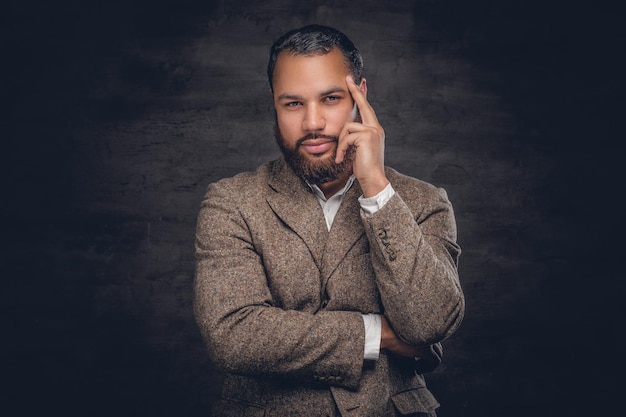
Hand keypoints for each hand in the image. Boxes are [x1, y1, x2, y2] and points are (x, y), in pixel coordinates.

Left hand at [336, 76, 387, 196]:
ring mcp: (372, 131)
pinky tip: (341, 158)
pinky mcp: (366, 136)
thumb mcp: (357, 148)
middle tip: (348, 79)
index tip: (358, 82)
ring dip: (341, 142)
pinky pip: (346, 137)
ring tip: (341, 156)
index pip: (367, 108)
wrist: (372, 179)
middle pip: (363, 105)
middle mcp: (376, 128)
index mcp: (374, 129)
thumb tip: (345, 128)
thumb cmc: (363, 167)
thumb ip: (354, 136)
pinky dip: (341, 148)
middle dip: (355, 91)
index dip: (362, 94)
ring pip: (348, 127)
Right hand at [380, 316, 442, 372]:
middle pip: (438, 347)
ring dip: (429, 364)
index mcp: (425, 327)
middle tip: (419, 363)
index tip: (418, 357)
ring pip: (438, 355)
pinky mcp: (426, 350)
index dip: (428, 350)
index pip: (434, 340)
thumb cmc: (388, 331)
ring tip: (417, 367)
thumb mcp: (403, 335)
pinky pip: (434, 361)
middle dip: (430, 357)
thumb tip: (413, 353)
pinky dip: (428, 368)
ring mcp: (429, 341)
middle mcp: (430, 332)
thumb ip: (412, 340)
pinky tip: (417, 370)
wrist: (384, 332)